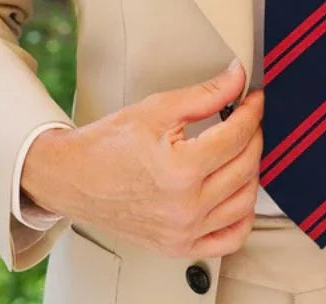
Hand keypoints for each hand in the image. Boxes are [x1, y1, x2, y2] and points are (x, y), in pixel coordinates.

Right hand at [21, 60, 263, 257]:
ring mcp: (184, 232)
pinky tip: (238, 192)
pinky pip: (229, 239)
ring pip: (245, 201)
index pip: (237, 135)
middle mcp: (186, 207)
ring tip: (241, 148)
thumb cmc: (107, 145)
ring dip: (252, 169)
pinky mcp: (178, 246)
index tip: (254, 98)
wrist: (71, 178)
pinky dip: (242, 216)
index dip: (252, 110)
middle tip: (248, 117)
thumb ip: (205, 94)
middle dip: (254, 134)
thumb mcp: (158, 108)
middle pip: (246, 165)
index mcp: (181, 171)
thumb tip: (237, 79)